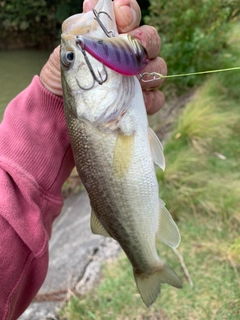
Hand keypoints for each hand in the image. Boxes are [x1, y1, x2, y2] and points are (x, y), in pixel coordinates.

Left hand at [40, 0, 166, 114]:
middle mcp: (132, 53)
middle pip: (152, 39)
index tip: (122, 16)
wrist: (65, 104)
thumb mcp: (70, 48)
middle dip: (144, 40)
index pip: (130, 14)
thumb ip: (82, 27)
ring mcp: (140, 78)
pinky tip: (137, 100)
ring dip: (148, 71)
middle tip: (129, 49)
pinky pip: (157, 97)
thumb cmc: (69, 73)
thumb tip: (93, 4)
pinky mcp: (143, 102)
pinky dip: (150, 98)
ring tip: (131, 79)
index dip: (129, 12)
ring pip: (159, 67)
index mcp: (115, 35)